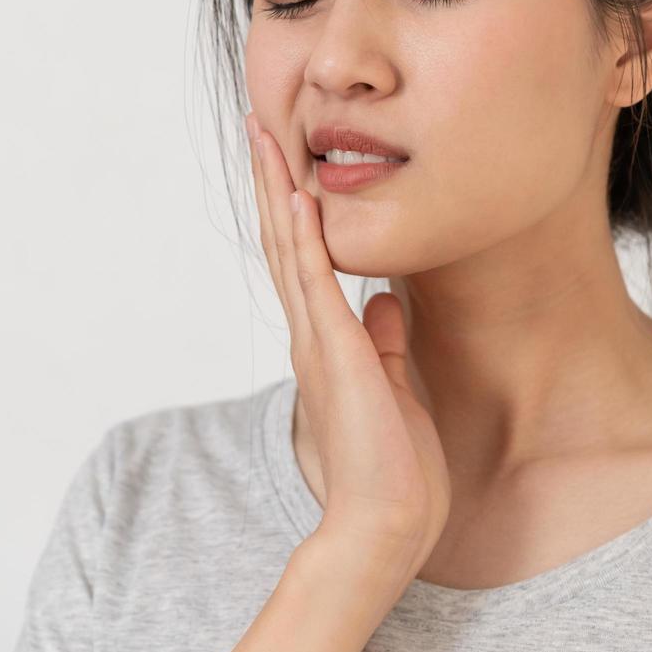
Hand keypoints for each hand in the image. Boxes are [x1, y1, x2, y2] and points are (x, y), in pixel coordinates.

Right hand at [245, 112, 449, 569]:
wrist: (383, 524)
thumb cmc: (390, 468)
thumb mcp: (391, 388)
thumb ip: (383, 343)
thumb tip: (384, 302)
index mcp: (326, 342)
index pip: (302, 260)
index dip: (292, 207)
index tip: (288, 160)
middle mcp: (312, 334)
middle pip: (284, 241)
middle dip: (273, 182)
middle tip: (260, 126)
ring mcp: (318, 341)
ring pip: (289, 250)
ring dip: (279, 192)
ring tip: (266, 138)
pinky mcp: (336, 353)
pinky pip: (316, 282)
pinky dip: (307, 237)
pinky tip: (303, 195)